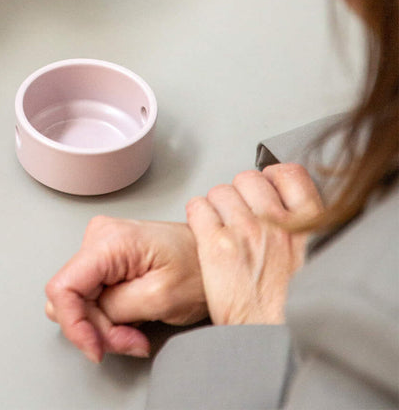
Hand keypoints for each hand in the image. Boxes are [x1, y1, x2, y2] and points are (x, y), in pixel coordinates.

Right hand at [44, 217, 206, 362]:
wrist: (217, 259)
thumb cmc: (200, 270)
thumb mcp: (159, 297)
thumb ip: (114, 307)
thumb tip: (82, 317)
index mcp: (109, 240)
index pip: (63, 287)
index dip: (74, 324)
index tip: (96, 348)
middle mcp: (99, 236)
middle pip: (71, 297)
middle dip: (96, 329)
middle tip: (130, 341)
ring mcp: (101, 245)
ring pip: (80, 299)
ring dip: (104, 326)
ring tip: (136, 333)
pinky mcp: (107, 257)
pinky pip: (92, 294)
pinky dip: (109, 316)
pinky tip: (131, 321)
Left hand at [186, 163, 323, 325]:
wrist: (275, 342)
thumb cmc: (294, 310)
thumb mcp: (317, 262)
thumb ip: (305, 231)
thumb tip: (292, 208)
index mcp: (307, 225)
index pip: (289, 174)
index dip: (273, 179)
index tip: (267, 189)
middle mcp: (276, 222)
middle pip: (250, 178)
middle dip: (243, 193)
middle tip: (242, 215)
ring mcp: (245, 231)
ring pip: (221, 191)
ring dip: (219, 206)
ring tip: (223, 230)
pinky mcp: (216, 246)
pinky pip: (198, 208)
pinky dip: (198, 216)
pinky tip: (206, 234)